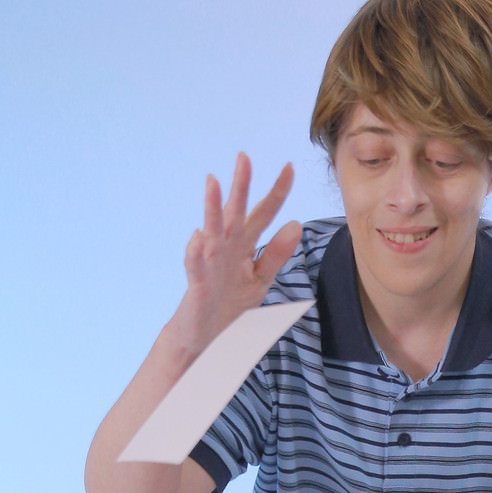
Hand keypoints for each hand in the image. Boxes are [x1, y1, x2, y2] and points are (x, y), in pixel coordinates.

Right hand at [169, 153, 302, 356]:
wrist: (205, 335)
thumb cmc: (229, 304)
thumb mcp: (259, 279)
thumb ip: (276, 254)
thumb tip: (295, 224)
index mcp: (244, 246)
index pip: (263, 214)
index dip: (276, 192)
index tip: (289, 167)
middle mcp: (226, 248)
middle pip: (235, 213)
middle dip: (240, 186)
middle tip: (244, 157)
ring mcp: (210, 264)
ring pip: (212, 232)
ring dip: (211, 208)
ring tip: (213, 183)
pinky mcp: (198, 285)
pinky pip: (196, 266)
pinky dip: (195, 253)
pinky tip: (198, 238)